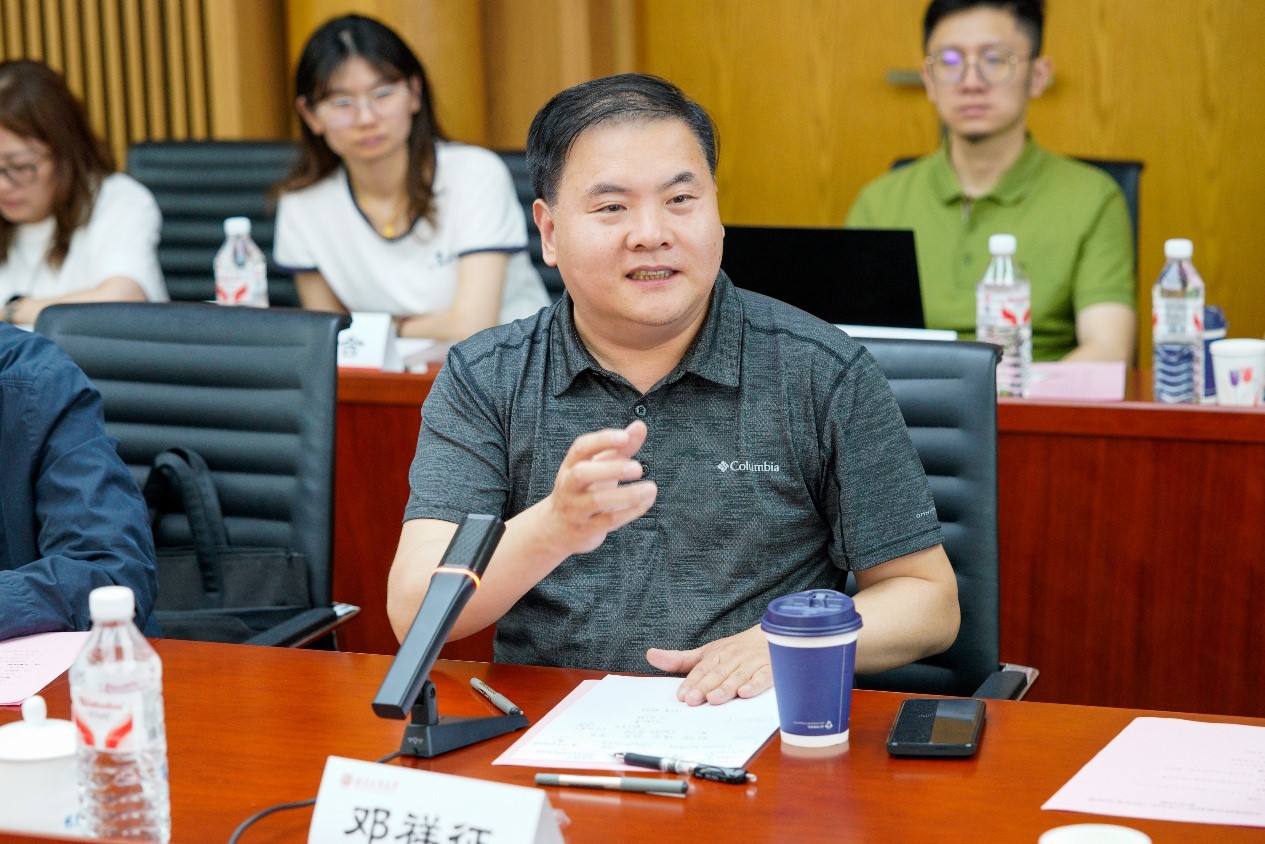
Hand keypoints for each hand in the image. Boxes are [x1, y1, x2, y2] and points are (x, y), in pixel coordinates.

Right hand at [543, 420, 656, 557]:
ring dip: (626, 495)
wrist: (558, 528)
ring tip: (651, 488)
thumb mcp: (599, 465)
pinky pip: (608, 521)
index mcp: (571, 465)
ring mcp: (575, 509)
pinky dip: (629, 512)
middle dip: (611, 469)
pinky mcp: (586, 529)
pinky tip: (647, 502)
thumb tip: (641, 426)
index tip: (625, 436)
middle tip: (638, 468)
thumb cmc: (584, 489)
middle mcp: (569, 485)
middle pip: (582, 474)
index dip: (602, 440)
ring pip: (596, 501)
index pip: (582, 448)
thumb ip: (621, 447)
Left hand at [645, 625, 771, 705]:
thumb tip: (650, 655)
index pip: (702, 670)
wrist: (769, 637)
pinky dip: (754, 685)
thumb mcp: (706, 652)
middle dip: (705, 687)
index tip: (682, 696)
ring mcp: (751, 664)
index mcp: (716, 655)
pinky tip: (745, 693)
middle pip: (717, 674)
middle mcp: (732, 658)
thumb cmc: (734, 650)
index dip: (692, 682)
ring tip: (714, 699)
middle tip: (693, 701)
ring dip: (725, 688)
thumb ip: (679, 659)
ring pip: (737, 677)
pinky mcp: (769, 670)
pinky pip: (762, 678)